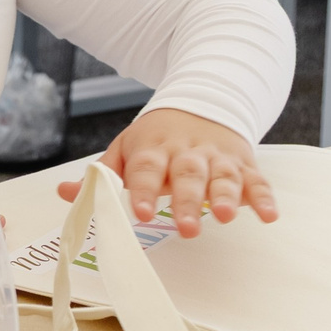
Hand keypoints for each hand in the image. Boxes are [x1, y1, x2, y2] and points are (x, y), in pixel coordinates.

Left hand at [51, 108, 273, 238]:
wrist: (201, 102)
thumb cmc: (157, 138)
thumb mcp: (126, 149)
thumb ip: (101, 175)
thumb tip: (63, 194)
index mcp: (154, 149)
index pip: (145, 169)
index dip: (141, 190)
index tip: (137, 212)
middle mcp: (188, 152)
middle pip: (188, 176)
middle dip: (188, 202)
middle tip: (187, 228)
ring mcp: (218, 158)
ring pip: (223, 176)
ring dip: (227, 196)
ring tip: (227, 216)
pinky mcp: (244, 164)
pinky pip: (256, 180)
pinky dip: (264, 197)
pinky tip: (268, 215)